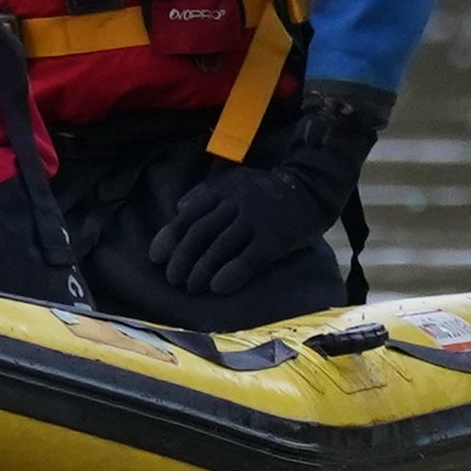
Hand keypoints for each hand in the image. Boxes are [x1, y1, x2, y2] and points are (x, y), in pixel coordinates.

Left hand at [148, 80, 386, 296]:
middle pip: (199, 234)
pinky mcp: (274, 238)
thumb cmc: (270, 191)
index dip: (169, 237)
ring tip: (192, 288)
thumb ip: (207, 194)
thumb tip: (178, 209)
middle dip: (182, 259)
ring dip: (200, 271)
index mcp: (223, 190)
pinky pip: (248, 259)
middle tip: (174, 280)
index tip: (156, 257)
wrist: (314, 186)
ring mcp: (255, 220)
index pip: (188, 215)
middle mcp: (235, 203)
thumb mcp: (236, 182)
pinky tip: (218, 288)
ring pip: (219, 248)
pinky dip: (230, 274)